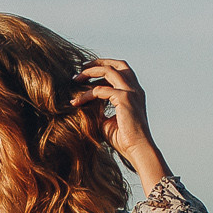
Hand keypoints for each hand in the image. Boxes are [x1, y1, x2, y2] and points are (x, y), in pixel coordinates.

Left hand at [72, 58, 169, 187]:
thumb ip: (98, 108)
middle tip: (81, 68)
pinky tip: (77, 102)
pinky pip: (100, 90)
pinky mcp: (124, 98)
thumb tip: (83, 103)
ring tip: (75, 78)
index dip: (104, 68)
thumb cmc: (123, 139)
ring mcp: (131, 92)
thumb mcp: (106, 120)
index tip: (87, 72)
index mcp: (135, 93)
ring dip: (91, 72)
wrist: (137, 150)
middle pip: (118, 64)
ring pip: (109, 71)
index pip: (121, 71)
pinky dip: (87, 94)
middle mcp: (135, 89)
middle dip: (98, 63)